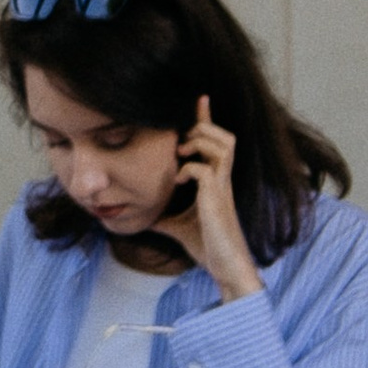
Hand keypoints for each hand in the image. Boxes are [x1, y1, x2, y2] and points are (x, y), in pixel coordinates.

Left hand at [149, 96, 260, 300]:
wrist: (224, 269)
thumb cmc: (206, 246)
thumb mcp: (176, 226)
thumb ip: (163, 216)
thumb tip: (141, 217)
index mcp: (215, 182)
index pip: (215, 143)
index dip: (207, 119)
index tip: (200, 98)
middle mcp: (222, 180)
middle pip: (225, 136)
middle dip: (203, 127)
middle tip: (181, 140)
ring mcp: (222, 189)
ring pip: (223, 146)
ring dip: (199, 142)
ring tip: (181, 154)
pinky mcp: (216, 200)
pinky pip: (204, 170)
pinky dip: (188, 169)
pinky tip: (178, 181)